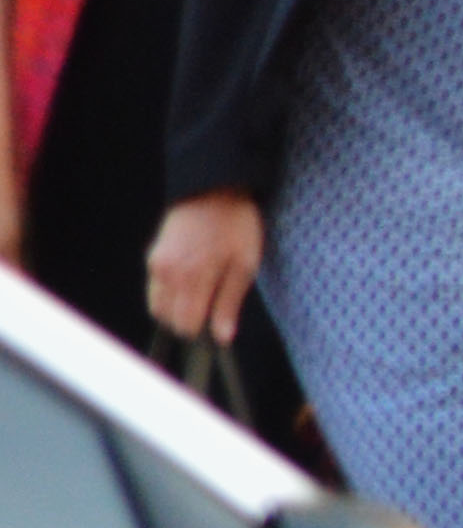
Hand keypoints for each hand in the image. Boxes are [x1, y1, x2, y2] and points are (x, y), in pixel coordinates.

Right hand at [149, 193, 263, 347]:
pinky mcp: (152, 257)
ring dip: (176, 309)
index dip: (201, 331)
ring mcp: (156, 265)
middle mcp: (167, 274)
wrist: (214, 190)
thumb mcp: (245, 265)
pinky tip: (190, 283)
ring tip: (202, 294)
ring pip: (157, 306)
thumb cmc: (236, 227)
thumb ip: (229, 303)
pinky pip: (155, 289)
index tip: (215, 325)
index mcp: (192, 277)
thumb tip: (221, 338)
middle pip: (167, 318)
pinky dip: (169, 294)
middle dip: (187, 321)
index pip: (185, 324)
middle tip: (211, 308)